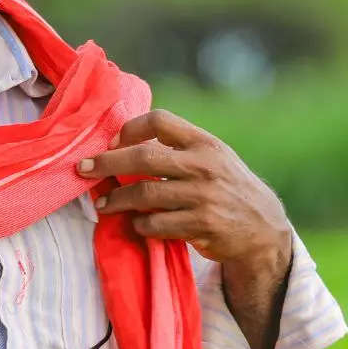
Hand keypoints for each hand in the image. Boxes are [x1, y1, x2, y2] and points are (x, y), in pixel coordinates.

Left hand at [79, 109, 292, 275]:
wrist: (264, 228)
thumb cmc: (228, 188)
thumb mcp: (214, 158)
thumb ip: (180, 148)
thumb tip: (123, 143)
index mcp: (205, 143)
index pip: (160, 120)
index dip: (130, 128)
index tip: (113, 142)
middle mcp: (204, 166)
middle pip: (143, 157)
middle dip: (107, 162)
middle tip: (83, 169)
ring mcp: (203, 196)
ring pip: (145, 194)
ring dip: (117, 200)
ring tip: (104, 204)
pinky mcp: (202, 226)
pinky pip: (157, 224)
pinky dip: (140, 225)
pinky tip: (136, 224)